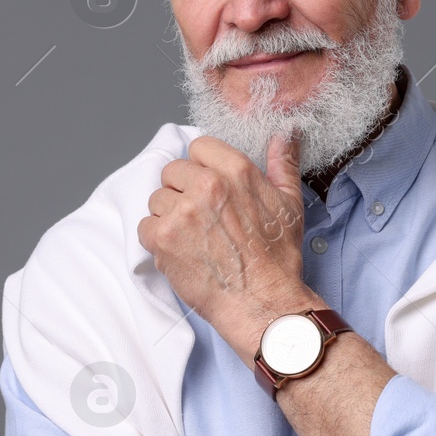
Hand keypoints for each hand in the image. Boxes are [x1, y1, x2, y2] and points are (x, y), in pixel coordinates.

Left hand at [138, 131, 309, 337]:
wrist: (262, 302)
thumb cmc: (277, 258)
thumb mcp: (290, 203)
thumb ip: (282, 163)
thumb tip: (285, 133)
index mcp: (236, 171)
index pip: (199, 147)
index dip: (202, 167)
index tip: (208, 186)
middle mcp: (206, 186)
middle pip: (173, 171)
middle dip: (183, 191)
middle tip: (201, 217)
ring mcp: (181, 212)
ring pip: (157, 199)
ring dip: (169, 215)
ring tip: (192, 236)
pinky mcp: (162, 239)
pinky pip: (145, 226)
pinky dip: (157, 239)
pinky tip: (180, 250)